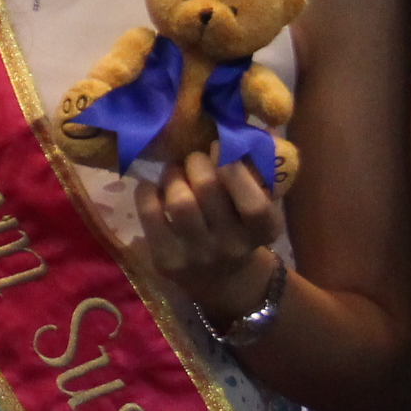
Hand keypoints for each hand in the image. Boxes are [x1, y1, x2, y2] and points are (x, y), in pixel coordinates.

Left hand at [127, 150, 282, 323]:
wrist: (224, 282)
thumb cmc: (241, 229)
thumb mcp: (260, 206)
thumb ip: (259, 171)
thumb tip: (257, 129)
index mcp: (263, 231)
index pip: (254, 204)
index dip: (234, 168)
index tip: (219, 146)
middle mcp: (232, 247)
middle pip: (209, 190)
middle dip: (196, 162)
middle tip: (193, 159)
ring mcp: (198, 256)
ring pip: (179, 201)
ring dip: (173, 175)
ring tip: (174, 171)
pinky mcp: (166, 261)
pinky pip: (150, 214)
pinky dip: (147, 191)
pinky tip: (153, 187)